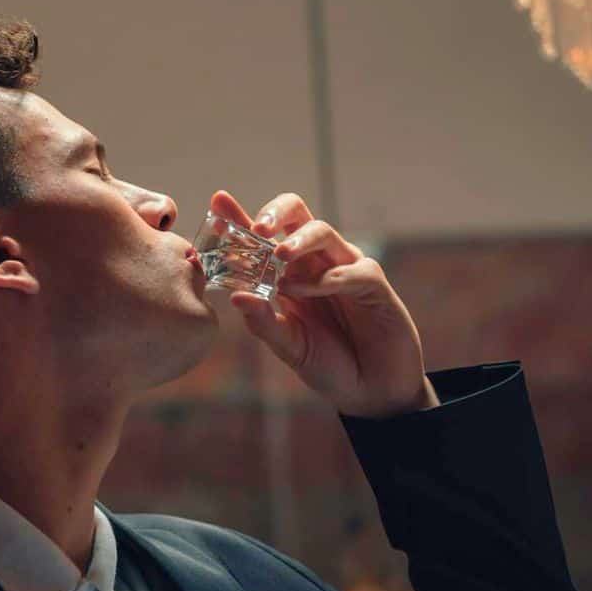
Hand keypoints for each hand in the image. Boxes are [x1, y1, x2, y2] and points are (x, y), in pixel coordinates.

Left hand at [210, 190, 438, 418]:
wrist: (370, 389)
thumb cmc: (329, 364)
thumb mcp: (289, 346)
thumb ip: (263, 323)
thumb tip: (235, 296)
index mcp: (289, 274)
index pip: (262, 238)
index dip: (240, 218)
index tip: (218, 201)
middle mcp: (315, 264)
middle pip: (297, 216)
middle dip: (275, 213)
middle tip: (258, 229)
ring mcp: (345, 268)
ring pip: (322, 231)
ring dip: (299, 240)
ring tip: (280, 255)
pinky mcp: (372, 282)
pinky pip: (350, 269)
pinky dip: (326, 278)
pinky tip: (309, 291)